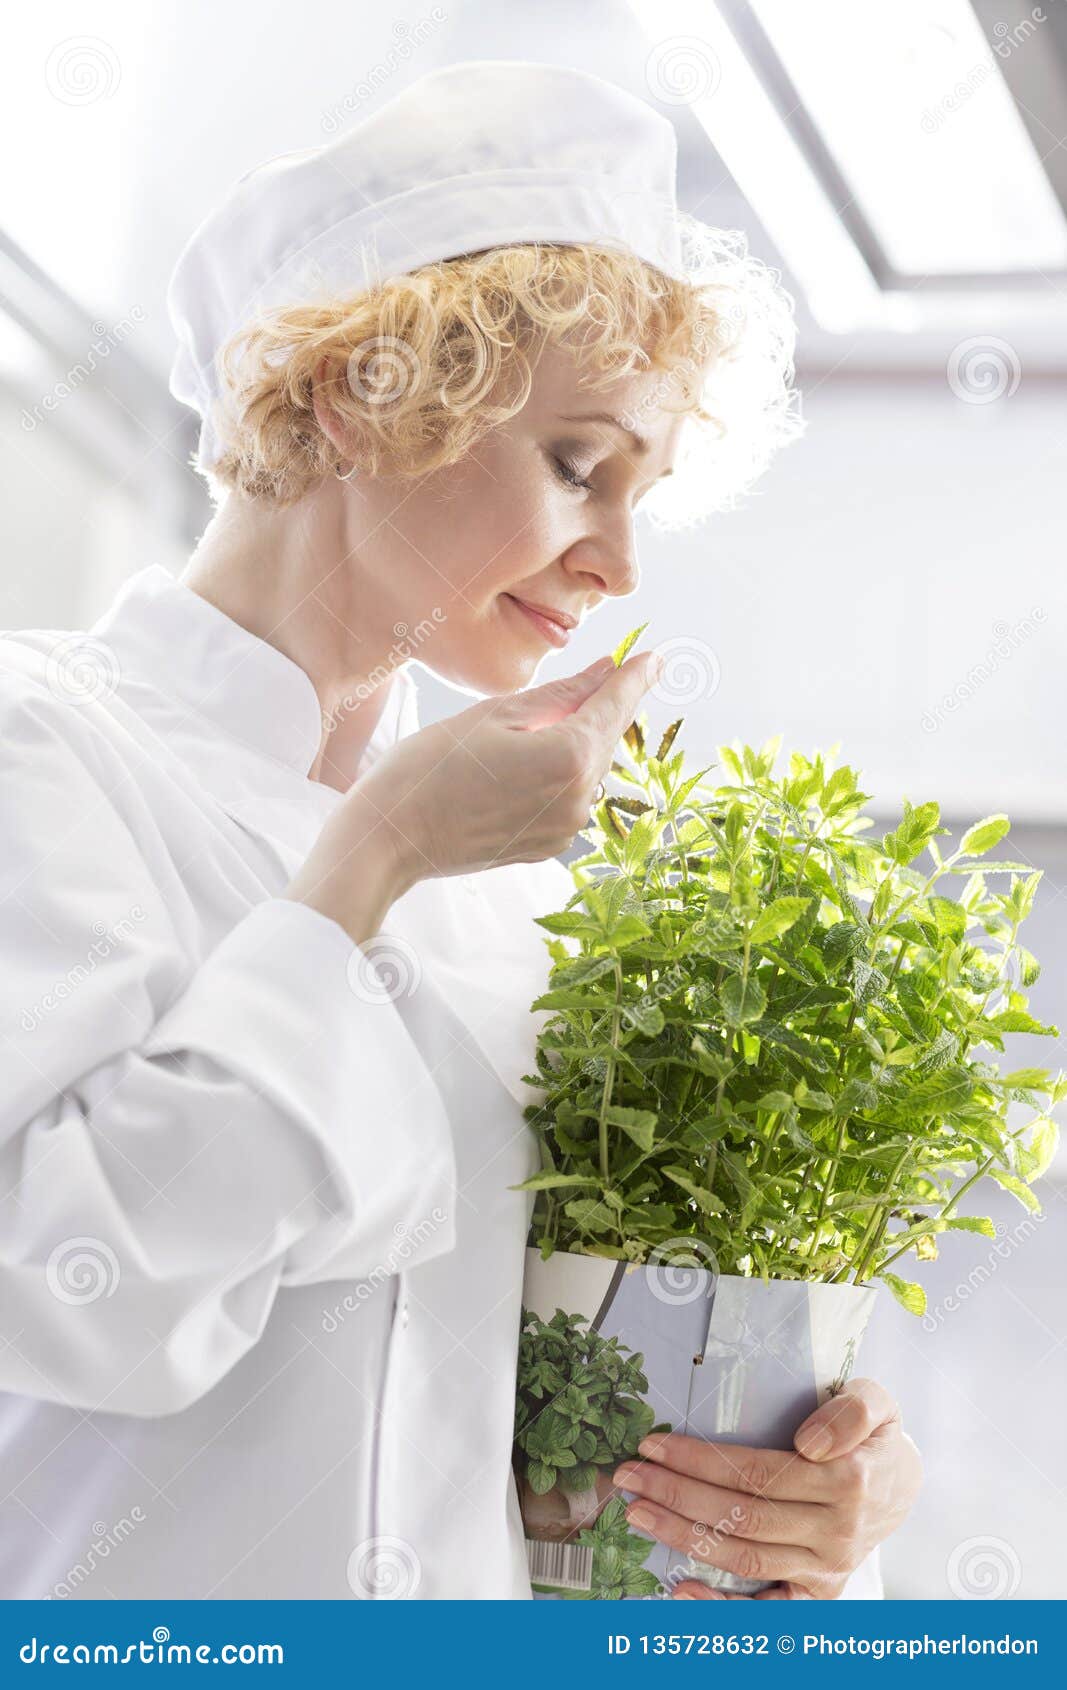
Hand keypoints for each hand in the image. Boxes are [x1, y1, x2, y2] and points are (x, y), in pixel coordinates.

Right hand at [285, 648, 660, 943]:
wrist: (392, 838)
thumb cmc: (430, 767)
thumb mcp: (494, 714)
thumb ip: (560, 694)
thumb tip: (606, 671)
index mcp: (570, 757)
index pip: (616, 705)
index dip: (636, 677)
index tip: (656, 656)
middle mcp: (578, 798)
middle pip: (606, 738)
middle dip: (607, 705)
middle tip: (607, 673)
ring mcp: (565, 828)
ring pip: (588, 768)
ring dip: (580, 739)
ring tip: (547, 719)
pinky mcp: (547, 846)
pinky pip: (570, 797)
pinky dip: (561, 772)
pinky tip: (529, 759)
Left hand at [612, 1379, 921, 1599]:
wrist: (903, 1486)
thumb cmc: (876, 1438)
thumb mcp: (877, 1402)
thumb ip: (852, 1411)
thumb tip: (809, 1441)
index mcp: (848, 1481)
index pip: (756, 1472)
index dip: (699, 1461)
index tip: (652, 1445)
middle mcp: (836, 1531)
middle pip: (741, 1516)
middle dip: (676, 1494)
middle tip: (628, 1476)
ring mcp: (826, 1568)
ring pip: (744, 1557)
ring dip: (684, 1537)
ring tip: (639, 1513)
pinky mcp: (817, 1593)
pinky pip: (766, 1610)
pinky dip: (721, 1606)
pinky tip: (679, 1588)